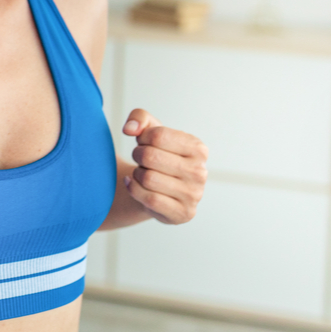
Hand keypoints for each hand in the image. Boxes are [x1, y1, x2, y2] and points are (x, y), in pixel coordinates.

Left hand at [121, 108, 207, 223]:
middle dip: (137, 156)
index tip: (144, 143)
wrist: (160, 189)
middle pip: (150, 156)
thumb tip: (129, 129)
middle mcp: (200, 172)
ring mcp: (194, 195)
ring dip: (136, 174)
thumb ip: (140, 118)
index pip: (158, 135)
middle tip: (140, 159)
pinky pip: (149, 199)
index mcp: (198, 148)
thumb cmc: (158, 156)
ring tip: (142, 173)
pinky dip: (134, 190)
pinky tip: (134, 185)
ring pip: (147, 178)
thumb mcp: (151, 131)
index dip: (143, 138)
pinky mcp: (183, 213)